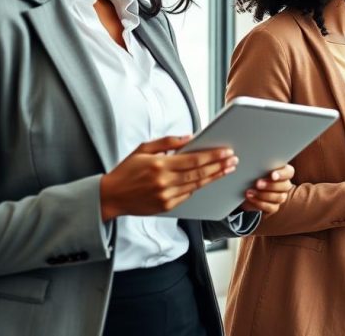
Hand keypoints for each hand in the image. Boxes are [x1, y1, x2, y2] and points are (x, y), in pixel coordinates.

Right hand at [99, 136, 237, 220]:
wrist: (110, 197)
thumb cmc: (126, 171)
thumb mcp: (143, 149)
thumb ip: (167, 142)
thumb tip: (189, 137)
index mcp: (159, 165)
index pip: (193, 160)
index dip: (212, 156)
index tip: (226, 151)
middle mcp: (164, 182)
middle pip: (199, 174)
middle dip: (219, 166)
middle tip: (233, 160)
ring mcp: (166, 197)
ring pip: (197, 186)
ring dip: (214, 177)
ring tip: (227, 169)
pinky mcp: (166, 207)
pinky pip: (188, 196)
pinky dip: (199, 187)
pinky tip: (209, 180)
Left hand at [240, 164, 294, 214]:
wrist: (243, 190)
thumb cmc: (250, 176)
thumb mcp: (253, 169)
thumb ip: (257, 165)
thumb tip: (249, 160)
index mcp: (282, 172)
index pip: (289, 172)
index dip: (282, 174)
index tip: (272, 175)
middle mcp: (284, 184)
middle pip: (285, 186)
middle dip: (271, 185)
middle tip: (257, 183)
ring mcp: (280, 196)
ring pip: (280, 197)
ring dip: (264, 195)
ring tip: (250, 191)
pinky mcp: (274, 207)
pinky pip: (272, 207)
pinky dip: (260, 203)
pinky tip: (251, 198)